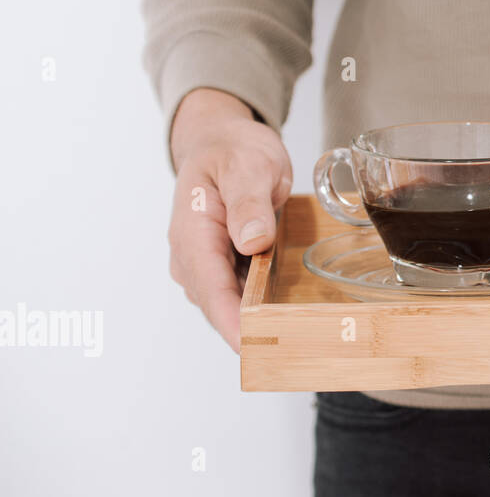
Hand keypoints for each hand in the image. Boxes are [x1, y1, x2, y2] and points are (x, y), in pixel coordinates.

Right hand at [168, 88, 292, 350]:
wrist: (223, 141)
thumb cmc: (234, 150)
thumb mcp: (250, 166)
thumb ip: (249, 202)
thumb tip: (251, 242)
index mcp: (193, 230)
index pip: (209, 287)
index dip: (230, 321)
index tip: (251, 347)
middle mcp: (191, 253)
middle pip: (216, 304)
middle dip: (245, 333)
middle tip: (285, 356)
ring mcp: (203, 261)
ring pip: (226, 303)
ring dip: (252, 324)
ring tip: (291, 345)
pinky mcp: (219, 264)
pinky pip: (236, 293)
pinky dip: (255, 307)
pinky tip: (284, 318)